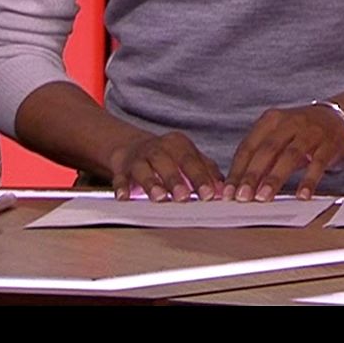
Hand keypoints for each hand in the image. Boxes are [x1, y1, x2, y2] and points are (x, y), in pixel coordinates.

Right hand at [106, 130, 223, 201]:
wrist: (132, 148)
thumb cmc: (168, 157)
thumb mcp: (189, 159)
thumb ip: (207, 172)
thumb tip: (223, 190)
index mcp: (178, 144)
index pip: (191, 160)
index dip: (200, 178)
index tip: (209, 194)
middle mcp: (158, 149)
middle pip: (167, 163)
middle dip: (176, 180)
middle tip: (184, 197)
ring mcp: (138, 159)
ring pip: (144, 170)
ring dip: (152, 184)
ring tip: (160, 197)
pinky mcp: (122, 170)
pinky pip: (120, 178)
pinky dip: (121, 188)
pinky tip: (124, 197)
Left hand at [223, 102, 343, 201]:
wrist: (338, 116)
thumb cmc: (300, 132)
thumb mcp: (279, 137)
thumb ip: (262, 159)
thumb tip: (240, 187)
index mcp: (271, 120)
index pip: (248, 146)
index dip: (237, 170)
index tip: (227, 192)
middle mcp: (290, 123)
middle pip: (266, 150)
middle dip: (252, 175)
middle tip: (242, 197)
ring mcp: (310, 132)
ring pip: (289, 156)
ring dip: (275, 178)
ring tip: (264, 198)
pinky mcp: (329, 144)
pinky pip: (318, 163)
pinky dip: (309, 180)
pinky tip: (302, 195)